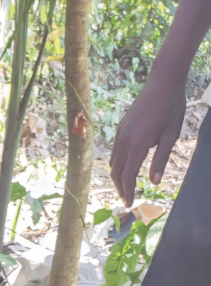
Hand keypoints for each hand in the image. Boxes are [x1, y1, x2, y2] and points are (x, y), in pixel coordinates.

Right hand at [110, 74, 185, 206]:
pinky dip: (118, 163)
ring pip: (113, 162)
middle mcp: (124, 141)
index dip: (128, 191)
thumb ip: (161, 160)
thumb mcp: (171, 136)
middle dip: (120, 187)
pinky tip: (125, 165)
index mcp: (137, 146)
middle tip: (127, 198)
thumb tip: (155, 182)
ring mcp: (120, 134)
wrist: (163, 82)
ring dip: (118, 176)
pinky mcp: (121, 128)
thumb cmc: (171, 108)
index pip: (128, 176)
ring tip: (125, 185)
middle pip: (117, 172)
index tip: (130, 204)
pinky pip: (115, 151)